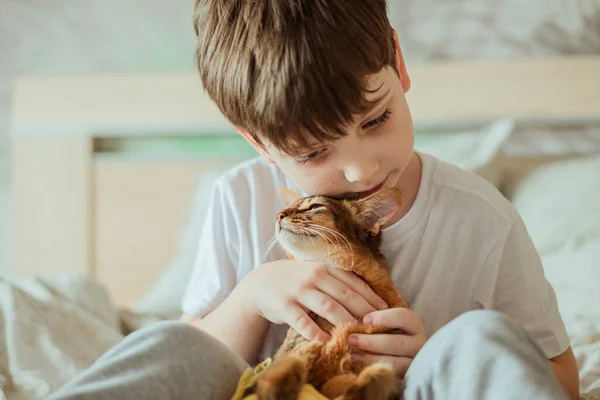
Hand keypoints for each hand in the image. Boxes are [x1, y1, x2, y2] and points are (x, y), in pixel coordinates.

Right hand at [240, 260, 388, 341]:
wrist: (261, 283)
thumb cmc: (296, 280)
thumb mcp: (315, 273)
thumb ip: (337, 281)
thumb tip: (368, 297)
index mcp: (324, 267)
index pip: (352, 282)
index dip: (370, 296)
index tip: (385, 310)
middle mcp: (313, 276)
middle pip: (344, 295)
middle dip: (362, 311)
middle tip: (375, 327)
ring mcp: (299, 290)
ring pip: (328, 307)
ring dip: (344, 322)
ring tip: (357, 335)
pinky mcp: (285, 306)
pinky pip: (304, 322)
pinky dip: (316, 333)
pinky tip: (326, 342)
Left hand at [349, 308, 426, 377]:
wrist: (390, 353)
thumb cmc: (383, 331)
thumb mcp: (383, 322)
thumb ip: (374, 319)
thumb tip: (360, 320)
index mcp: (413, 325)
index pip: (404, 317)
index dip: (385, 318)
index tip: (365, 319)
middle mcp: (418, 344)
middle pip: (398, 343)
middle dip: (372, 341)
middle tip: (352, 339)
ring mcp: (414, 362)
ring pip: (396, 363)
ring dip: (372, 358)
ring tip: (353, 354)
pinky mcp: (406, 376)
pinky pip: (392, 376)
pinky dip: (374, 370)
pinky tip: (359, 364)